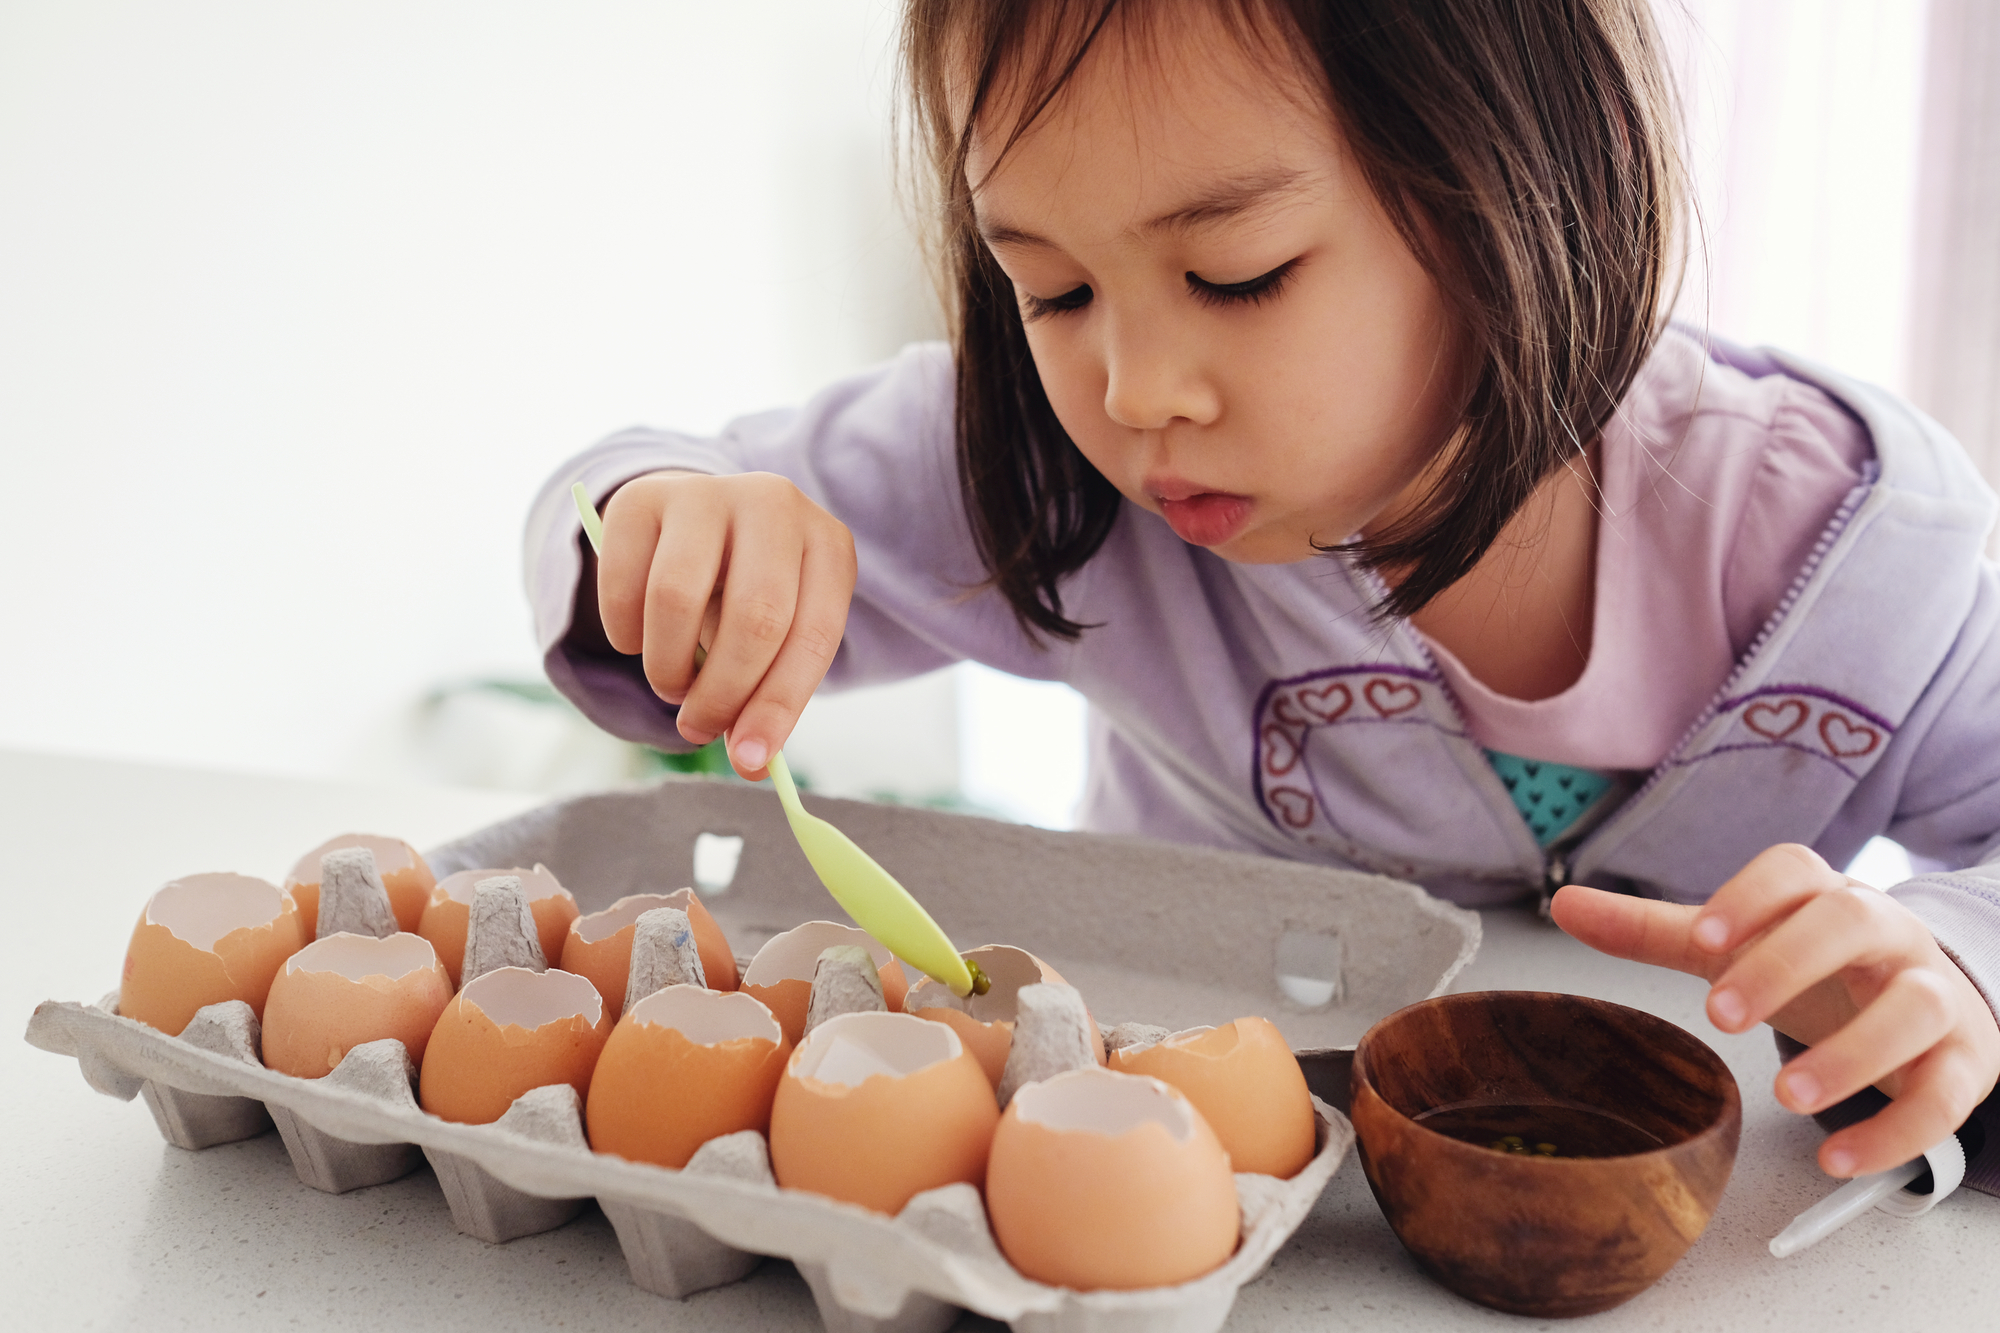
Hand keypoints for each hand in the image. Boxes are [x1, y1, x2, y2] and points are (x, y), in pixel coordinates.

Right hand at [590, 471, 854, 778]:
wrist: (701, 522)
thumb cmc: (748, 593)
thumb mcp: (778, 637)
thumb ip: (768, 693)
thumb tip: (749, 763)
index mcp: (828, 545)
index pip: (812, 634)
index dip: (779, 704)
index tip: (751, 759)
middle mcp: (774, 504)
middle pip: (753, 617)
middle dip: (721, 692)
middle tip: (699, 727)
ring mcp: (706, 492)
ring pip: (675, 598)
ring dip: (667, 666)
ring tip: (671, 685)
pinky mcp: (642, 498)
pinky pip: (623, 584)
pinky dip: (626, 635)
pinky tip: (640, 639)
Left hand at [1551, 844, 1999, 1177]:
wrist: (1934, 998)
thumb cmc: (1821, 968)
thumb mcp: (1738, 945)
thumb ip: (1655, 930)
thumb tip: (1562, 902)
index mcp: (1824, 897)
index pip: (1795, 870)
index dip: (1750, 897)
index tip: (1701, 936)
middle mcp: (1887, 935)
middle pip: (1852, 922)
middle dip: (1787, 965)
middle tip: (1722, 1016)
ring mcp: (1934, 994)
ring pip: (1914, 1007)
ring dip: (1852, 1053)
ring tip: (1785, 1094)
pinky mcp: (1966, 1060)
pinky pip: (1946, 1094)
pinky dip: (1896, 1131)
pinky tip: (1838, 1158)